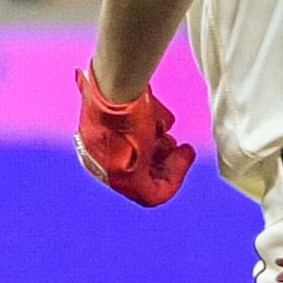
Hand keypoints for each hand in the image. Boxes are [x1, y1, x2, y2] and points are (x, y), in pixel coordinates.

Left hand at [73, 66, 193, 206]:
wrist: (115, 88)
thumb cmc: (122, 90)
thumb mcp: (136, 107)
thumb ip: (146, 121)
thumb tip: (163, 125)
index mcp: (96, 144)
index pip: (128, 158)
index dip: (155, 151)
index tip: (171, 138)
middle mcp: (100, 161)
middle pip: (140, 172)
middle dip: (166, 160)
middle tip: (181, 148)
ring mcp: (112, 172)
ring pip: (149, 181)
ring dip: (171, 165)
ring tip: (182, 148)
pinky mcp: (126, 181)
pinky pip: (154, 194)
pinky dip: (176, 176)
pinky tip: (185, 154)